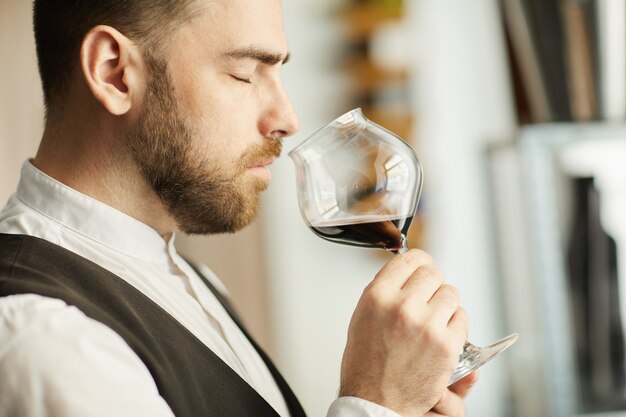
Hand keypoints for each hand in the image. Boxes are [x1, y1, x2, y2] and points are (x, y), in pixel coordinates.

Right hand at [339, 249, 468, 416]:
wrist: (375, 400)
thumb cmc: (366, 363)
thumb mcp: (363, 316)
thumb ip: (386, 291)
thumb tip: (407, 273)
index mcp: (378, 296)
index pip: (409, 258)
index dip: (420, 261)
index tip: (423, 266)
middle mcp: (402, 306)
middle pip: (433, 273)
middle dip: (432, 284)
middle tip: (428, 298)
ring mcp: (426, 325)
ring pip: (451, 293)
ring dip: (445, 304)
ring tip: (434, 319)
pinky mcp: (446, 345)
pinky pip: (462, 318)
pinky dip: (455, 325)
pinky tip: (441, 335)